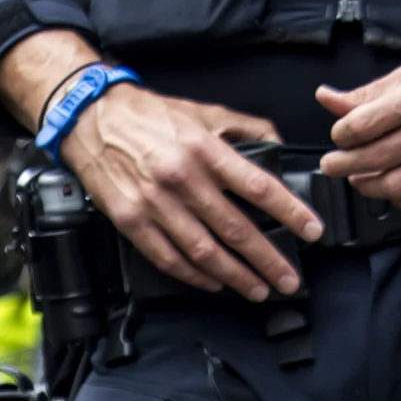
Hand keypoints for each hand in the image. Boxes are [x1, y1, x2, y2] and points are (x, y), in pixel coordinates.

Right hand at [58, 80, 317, 299]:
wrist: (90, 117)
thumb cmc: (148, 116)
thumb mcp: (203, 111)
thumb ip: (245, 128)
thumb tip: (278, 145)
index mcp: (204, 149)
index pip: (258, 186)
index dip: (289, 212)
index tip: (311, 230)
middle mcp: (182, 178)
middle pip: (235, 229)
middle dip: (268, 259)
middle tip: (289, 278)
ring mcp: (155, 203)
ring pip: (204, 251)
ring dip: (235, 276)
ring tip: (258, 289)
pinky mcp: (131, 221)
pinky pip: (168, 258)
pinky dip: (194, 276)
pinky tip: (214, 282)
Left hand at [315, 50, 400, 213]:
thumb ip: (372, 92)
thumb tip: (327, 98)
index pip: (365, 123)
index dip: (343, 135)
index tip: (339, 137)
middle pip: (376, 157)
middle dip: (345, 165)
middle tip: (334, 166)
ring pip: (397, 185)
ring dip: (370, 186)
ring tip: (361, 179)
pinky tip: (395, 191)